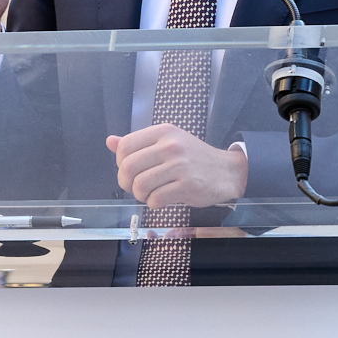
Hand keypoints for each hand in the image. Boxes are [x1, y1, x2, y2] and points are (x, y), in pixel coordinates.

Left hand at [107, 125, 249, 216]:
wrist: (227, 171)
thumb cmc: (193, 158)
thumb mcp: (167, 143)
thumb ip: (139, 144)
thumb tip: (110, 141)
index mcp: (163, 132)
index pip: (125, 146)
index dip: (120, 164)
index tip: (130, 171)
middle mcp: (170, 146)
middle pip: (129, 167)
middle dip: (126, 183)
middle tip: (135, 187)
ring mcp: (180, 166)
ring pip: (140, 185)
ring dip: (140, 195)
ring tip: (150, 194)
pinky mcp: (187, 185)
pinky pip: (156, 199)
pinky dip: (154, 204)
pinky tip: (162, 200)